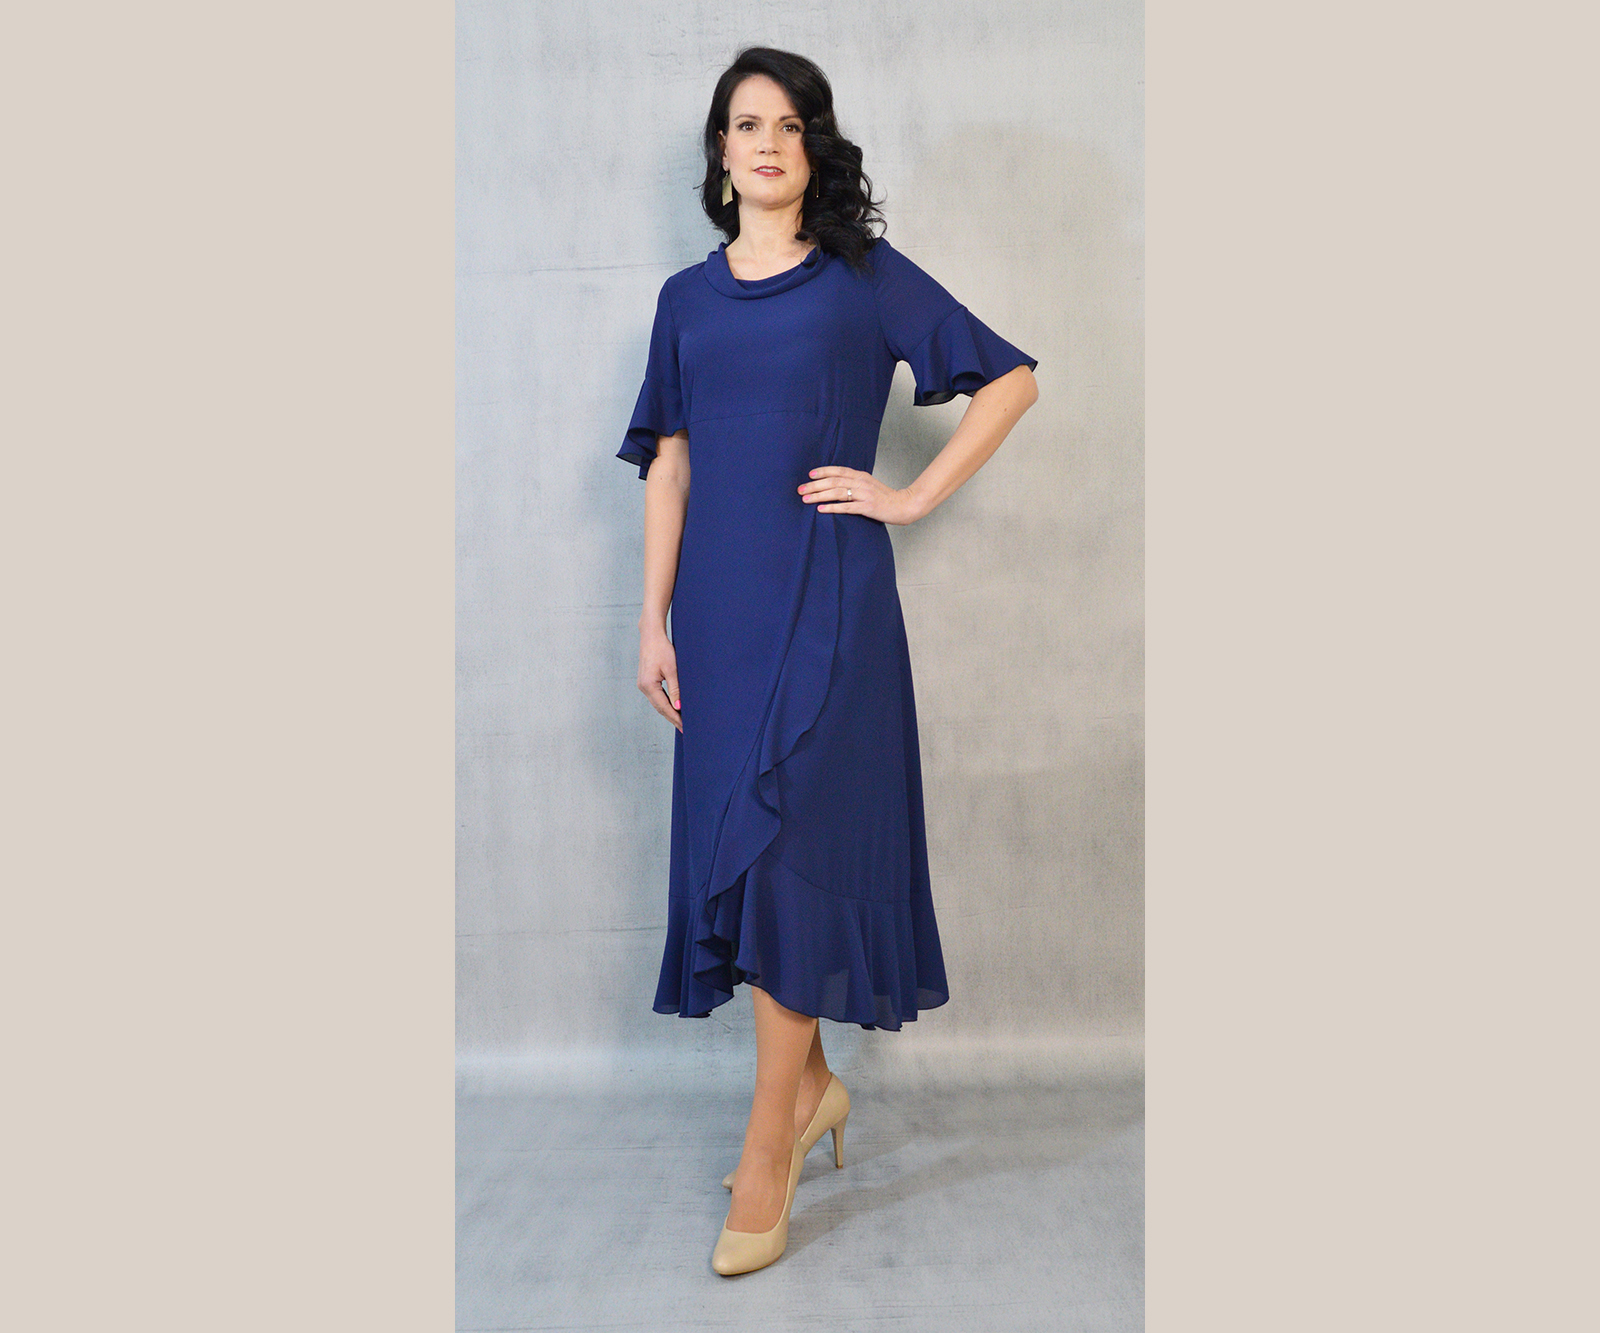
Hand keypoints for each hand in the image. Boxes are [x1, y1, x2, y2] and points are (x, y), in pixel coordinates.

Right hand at [638, 628, 681, 732]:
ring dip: (669, 712)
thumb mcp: (672, 669)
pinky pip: (656, 697)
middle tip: (685, 728)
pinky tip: (673, 708)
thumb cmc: (662, 649)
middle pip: (659, 708)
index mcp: (648, 685)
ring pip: (657, 703)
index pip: (664, 707)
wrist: (651, 636)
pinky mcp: (645, 681)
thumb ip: (676, 689)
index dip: (675, 718)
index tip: (685, 727)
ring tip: (681, 721)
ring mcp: (643, 685)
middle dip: (672, 718)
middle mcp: (643, 687)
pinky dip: (665, 704)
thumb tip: (678, 707)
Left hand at [798, 466, 923, 524]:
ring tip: (806, 499)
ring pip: (837, 493)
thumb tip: (837, 483)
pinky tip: (821, 509)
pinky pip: (846, 507)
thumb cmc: (885, 497)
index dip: (823, 472)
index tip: (809, 475)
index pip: (838, 470)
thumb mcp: (869, 485)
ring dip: (819, 495)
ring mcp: (864, 494)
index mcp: (861, 475)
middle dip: (815, 485)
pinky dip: (832, 508)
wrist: (904, 505)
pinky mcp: (867, 507)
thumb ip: (855, 482)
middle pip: (834, 481)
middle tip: (801, 489)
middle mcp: (861, 482)